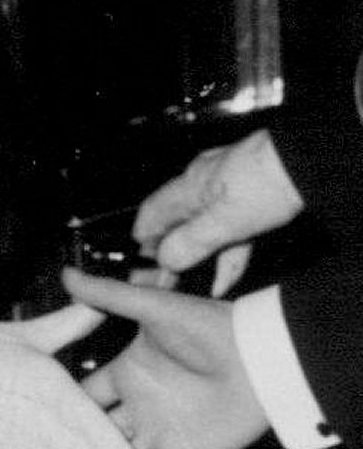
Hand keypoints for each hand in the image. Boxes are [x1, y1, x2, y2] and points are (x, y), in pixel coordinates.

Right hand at [61, 268, 268, 448]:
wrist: (260, 359)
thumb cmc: (209, 326)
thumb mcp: (152, 308)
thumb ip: (109, 296)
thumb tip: (66, 273)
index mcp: (127, 371)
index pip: (83, 394)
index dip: (59, 408)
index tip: (26, 423)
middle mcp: (139, 405)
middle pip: (95, 433)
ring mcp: (159, 433)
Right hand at [132, 129, 302, 283]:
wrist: (308, 163)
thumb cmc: (268, 182)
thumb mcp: (227, 220)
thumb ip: (193, 241)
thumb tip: (165, 259)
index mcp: (189, 186)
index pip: (151, 213)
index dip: (142, 239)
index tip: (139, 263)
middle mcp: (202, 185)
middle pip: (176, 223)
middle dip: (169, 252)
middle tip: (164, 280)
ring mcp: (227, 192)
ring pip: (203, 230)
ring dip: (198, 257)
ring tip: (190, 285)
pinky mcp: (250, 200)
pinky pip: (230, 233)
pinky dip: (225, 256)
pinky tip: (223, 279)